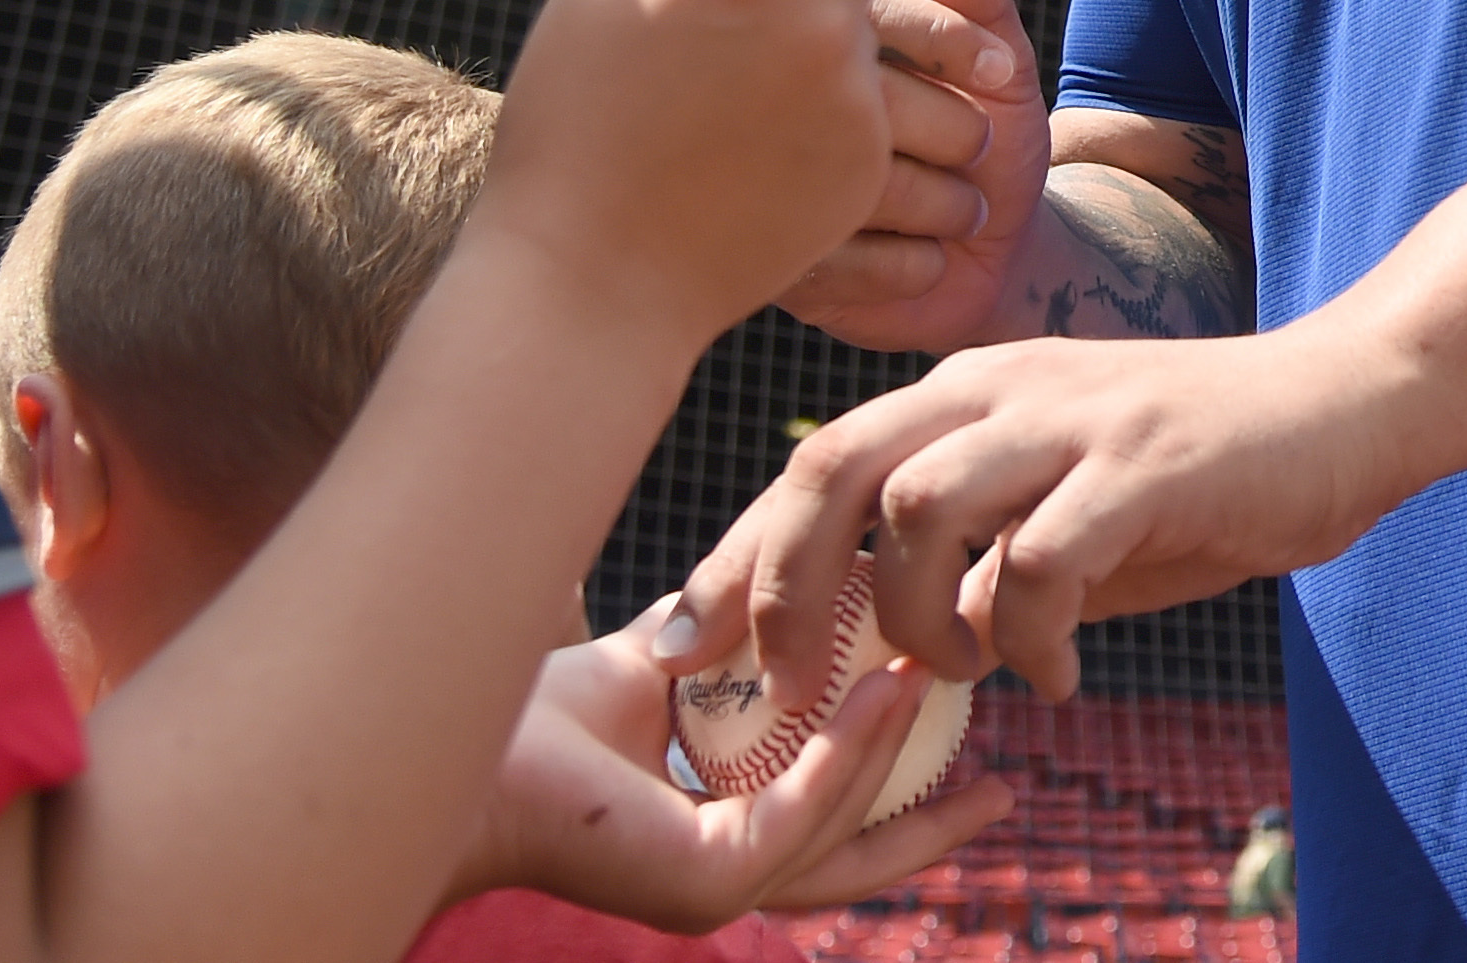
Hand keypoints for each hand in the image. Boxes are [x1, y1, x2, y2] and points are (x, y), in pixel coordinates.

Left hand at [460, 605, 1014, 928]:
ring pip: (843, 826)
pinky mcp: (707, 881)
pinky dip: (856, 749)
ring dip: (903, 755)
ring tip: (948, 678)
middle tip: (1005, 792)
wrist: (461, 733)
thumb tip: (794, 577)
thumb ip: (728, 644)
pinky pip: (806, 809)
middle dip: (935, 836)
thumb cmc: (539, 710)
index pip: (829, 837)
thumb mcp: (666, 665)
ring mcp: (716, 889)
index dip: (901, 803)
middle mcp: (720, 880)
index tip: (959, 759)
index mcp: (713, 844)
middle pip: (859, 866)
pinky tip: (892, 686)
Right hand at [474, 0, 904, 341]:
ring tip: (732, 94)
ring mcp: (849, 102)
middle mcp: (820, 22)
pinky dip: (819, 115)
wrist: (592, 275)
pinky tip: (746, 148)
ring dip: (817, 43)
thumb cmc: (572, 119)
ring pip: (861, 38)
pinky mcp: (860, 169)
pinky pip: (857, 111)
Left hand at [663, 326, 1415, 702]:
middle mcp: (1003, 387)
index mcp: (971, 390)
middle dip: (785, 587)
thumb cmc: (1208, 463)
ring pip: (918, 510)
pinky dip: (1029, 639)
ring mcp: (1071, 420)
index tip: (694, 640)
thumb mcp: (1073, 504)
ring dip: (919, 617)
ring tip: (963, 670)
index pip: (815, 461)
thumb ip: (988, 555)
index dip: (741, 553)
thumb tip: (917, 643)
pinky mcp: (1141, 466)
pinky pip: (1038, 563)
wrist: (1351, 398)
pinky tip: (1060, 676)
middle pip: (833, 468)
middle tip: (788, 685)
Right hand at [780, 0, 1050, 352]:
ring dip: (933, 203)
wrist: (989, 260)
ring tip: (963, 209)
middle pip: (857, 103)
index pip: (872, 15)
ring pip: (847, 187)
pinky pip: (839, 262)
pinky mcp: (780, 266)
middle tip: (980, 154)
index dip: (945, 43)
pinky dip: (907, 263)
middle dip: (947, 133)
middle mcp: (786, 105)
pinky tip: (930, 259)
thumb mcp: (1003, 70)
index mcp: (830, 39)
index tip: (1000, 78)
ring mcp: (772, 188)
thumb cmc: (991, 144)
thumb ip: (982, 5)